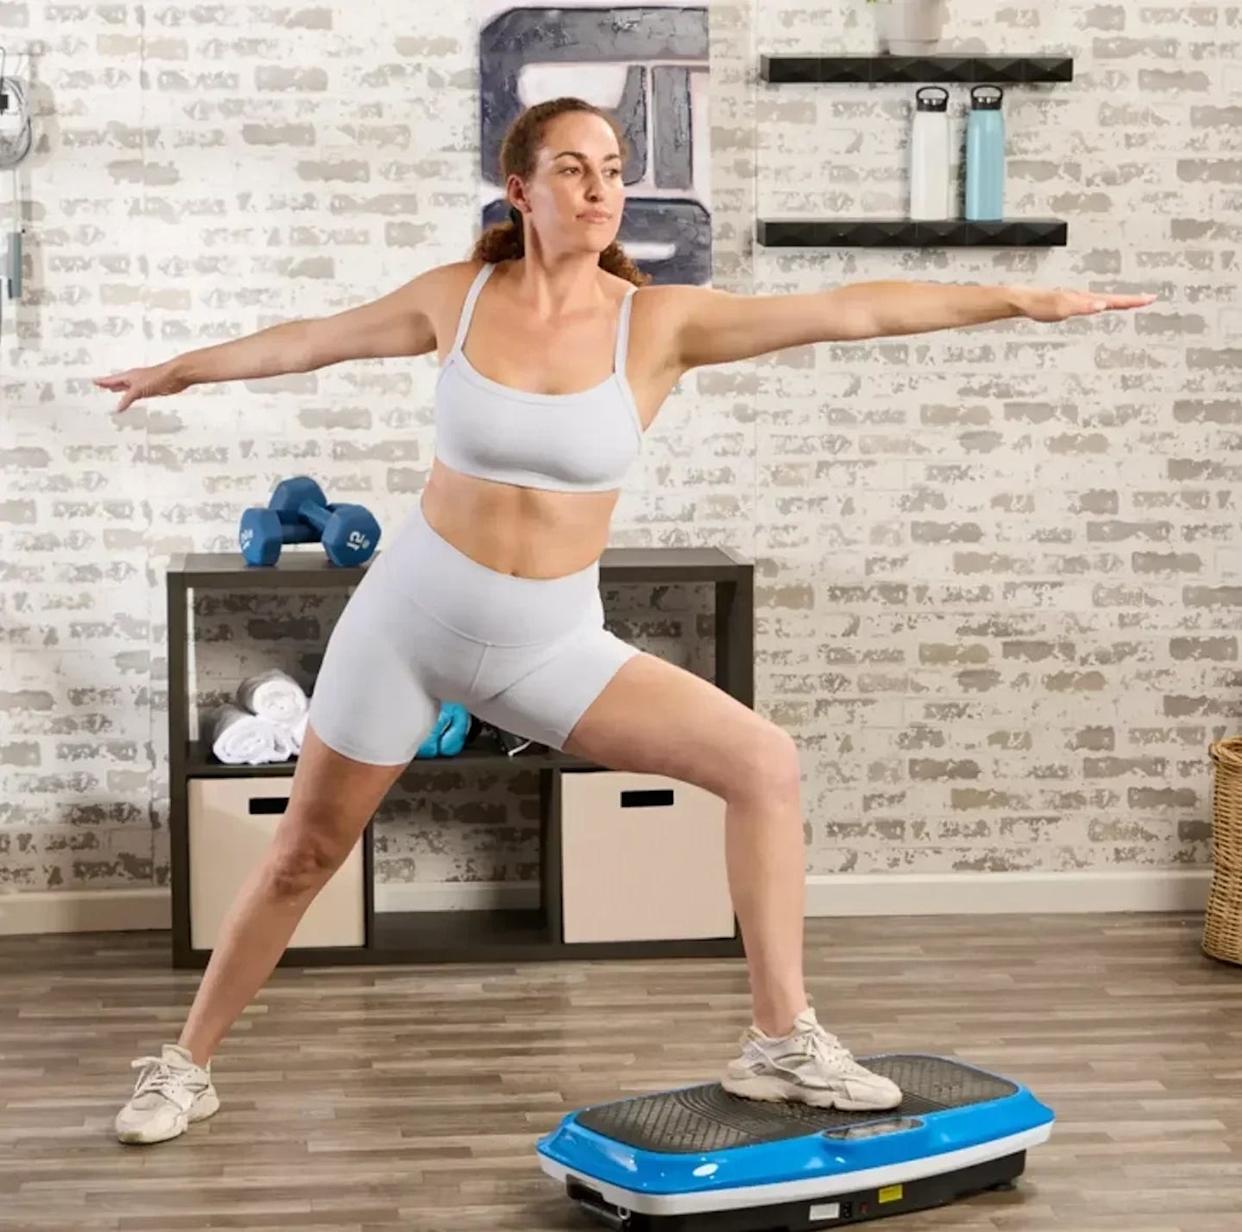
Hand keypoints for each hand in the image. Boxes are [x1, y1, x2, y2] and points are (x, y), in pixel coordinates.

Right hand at [93, 360, 189, 412]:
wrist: (176, 375)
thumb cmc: (158, 376)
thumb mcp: (138, 389)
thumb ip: (127, 398)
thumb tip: (117, 408)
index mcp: (129, 376)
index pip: (111, 379)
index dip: (102, 381)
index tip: (93, 381)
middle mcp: (134, 379)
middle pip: (118, 382)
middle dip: (109, 384)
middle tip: (101, 385)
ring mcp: (143, 383)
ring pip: (128, 387)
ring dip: (120, 389)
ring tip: (113, 390)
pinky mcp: (152, 388)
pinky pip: (138, 393)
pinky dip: (133, 396)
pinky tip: (133, 397)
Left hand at [1015, 286, 1157, 322]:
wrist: (1023, 300)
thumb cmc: (1040, 305)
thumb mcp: (1062, 309)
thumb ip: (1083, 307)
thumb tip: (1103, 305)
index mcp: (1085, 298)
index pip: (1114, 300)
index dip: (1132, 301)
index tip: (1150, 299)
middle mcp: (1084, 297)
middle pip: (1113, 298)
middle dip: (1131, 300)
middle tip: (1149, 299)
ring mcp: (1077, 299)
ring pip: (1103, 300)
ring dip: (1119, 301)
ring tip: (1132, 303)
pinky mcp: (1069, 303)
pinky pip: (1092, 303)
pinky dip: (1103, 304)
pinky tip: (1101, 306)